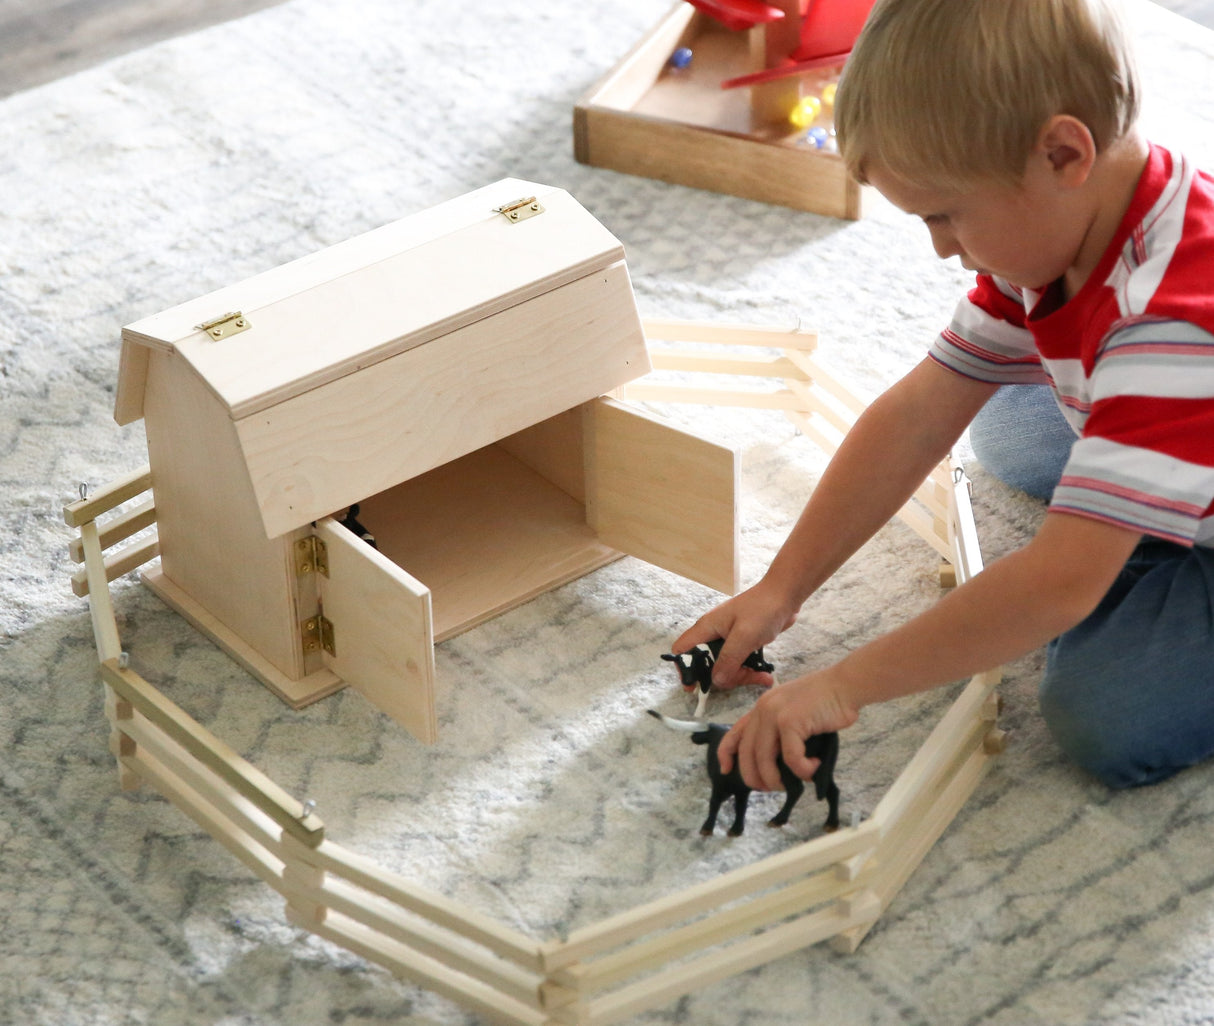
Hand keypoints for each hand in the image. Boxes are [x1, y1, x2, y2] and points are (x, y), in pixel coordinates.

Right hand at [671, 579, 797, 688]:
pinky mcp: (742, 643)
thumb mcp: (744, 637)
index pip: (682, 650)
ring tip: (762, 677)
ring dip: (741, 676)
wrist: (785, 595)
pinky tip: (765, 675)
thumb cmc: (762, 610)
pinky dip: (750, 671)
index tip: (696, 686)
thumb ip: (728, 660)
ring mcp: (728, 639)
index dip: (684, 668)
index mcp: (706, 628)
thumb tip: (716, 681)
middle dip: (722, 676)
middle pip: (706, 664)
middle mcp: (713, 634)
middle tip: (742, 679)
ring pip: (725, 666)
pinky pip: (739, 663)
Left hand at [717, 670, 859, 789]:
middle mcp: (763, 710)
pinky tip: (814, 767)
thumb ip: (779, 731)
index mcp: (761, 708)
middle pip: (747, 753)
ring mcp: (775, 715)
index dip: (726, 754)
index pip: (734, 733)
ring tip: (792, 783)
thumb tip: (775, 765)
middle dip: (755, 777)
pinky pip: (791, 758)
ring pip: (764, 760)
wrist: (844, 685)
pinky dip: (803, 770)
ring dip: (776, 779)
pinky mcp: (791, 722)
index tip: (726, 770)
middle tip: (770, 788)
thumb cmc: (824, 702)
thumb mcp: (792, 712)